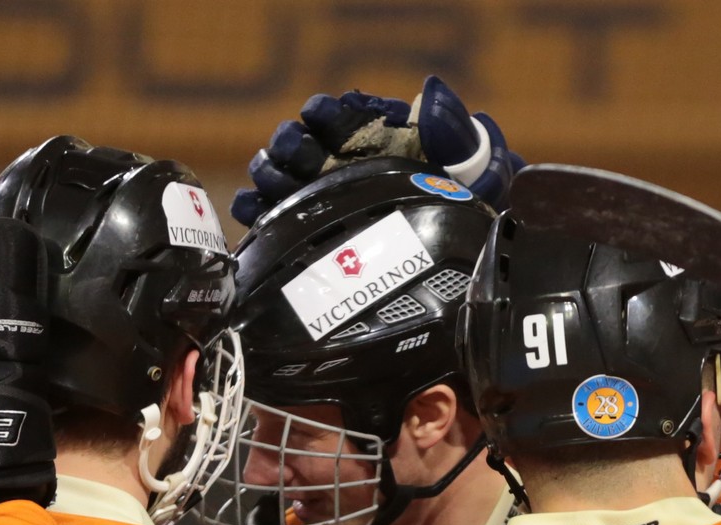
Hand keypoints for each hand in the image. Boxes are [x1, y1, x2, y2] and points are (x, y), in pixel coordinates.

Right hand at [230, 75, 524, 223]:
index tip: (320, 114)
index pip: (336, 117)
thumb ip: (450, 126)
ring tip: (275, 183)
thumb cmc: (459, 192)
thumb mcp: (465, 158)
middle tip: (295, 151)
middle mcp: (334, 159)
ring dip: (270, 175)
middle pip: (296, 144)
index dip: (324, 115)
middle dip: (291, 145)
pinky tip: (254, 215)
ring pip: (276, 175)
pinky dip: (256, 212)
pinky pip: (269, 217)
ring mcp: (315, 194)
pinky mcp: (301, 228)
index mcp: (365, 134)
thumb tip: (431, 92)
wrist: (456, 237)